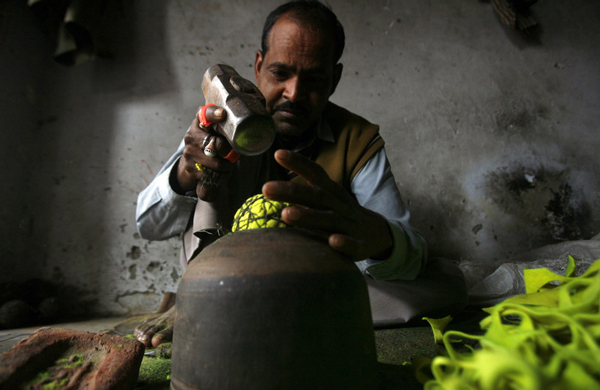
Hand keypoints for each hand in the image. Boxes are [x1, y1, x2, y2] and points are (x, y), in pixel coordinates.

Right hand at [177, 105, 235, 200]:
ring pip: (217, 163)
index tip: (223, 114)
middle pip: (217, 144)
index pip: (205, 114)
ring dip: (227, 166)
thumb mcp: (211, 133)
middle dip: (228, 152)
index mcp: (199, 124)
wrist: (189, 164)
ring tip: (228, 165)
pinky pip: (212, 174)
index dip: (214, 114)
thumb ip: (223, 128)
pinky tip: (219, 172)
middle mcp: (191, 136)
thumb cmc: (207, 146)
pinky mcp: (190, 168)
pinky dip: (220, 175)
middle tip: (232, 155)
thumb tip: (245, 133)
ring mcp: (189, 152)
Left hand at [262, 150, 393, 260]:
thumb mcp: (327, 198)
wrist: (376, 233)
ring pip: (328, 220)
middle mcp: (339, 205)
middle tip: (266, 189)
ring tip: (286, 214)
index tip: (278, 154)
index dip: (298, 162)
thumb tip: (269, 187)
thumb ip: (303, 192)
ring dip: (308, 216)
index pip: (315, 173)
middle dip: (291, 192)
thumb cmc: (341, 214)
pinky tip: (333, 241)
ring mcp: (349, 225)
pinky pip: (351, 245)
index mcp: (331, 192)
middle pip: (315, 196)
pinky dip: (343, 243)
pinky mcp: (359, 246)